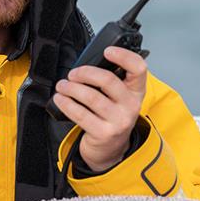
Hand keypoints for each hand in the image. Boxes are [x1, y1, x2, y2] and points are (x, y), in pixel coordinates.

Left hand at [53, 46, 146, 171]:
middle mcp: (131, 105)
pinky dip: (66, 104)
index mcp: (136, 91)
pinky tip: (60, 99)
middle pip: (108, 80)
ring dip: (71, 88)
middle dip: (85, 73)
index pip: (138, 68)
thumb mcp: (119, 98)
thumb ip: (111, 80)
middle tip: (73, 74)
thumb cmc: (111, 116)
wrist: (110, 149)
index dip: (124, 56)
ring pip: (91, 97)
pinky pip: (80, 114)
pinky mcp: (103, 133)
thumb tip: (86, 64)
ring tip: (62, 86)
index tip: (107, 51)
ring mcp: (118, 121)